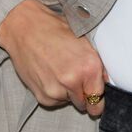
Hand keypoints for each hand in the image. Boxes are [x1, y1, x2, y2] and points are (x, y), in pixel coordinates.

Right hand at [0, 0, 109, 116]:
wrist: (25, 28)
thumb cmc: (55, 29)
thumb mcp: (84, 40)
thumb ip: (98, 64)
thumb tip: (106, 81)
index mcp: (89, 66)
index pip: (99, 100)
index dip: (98, 98)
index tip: (95, 96)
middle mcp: (73, 81)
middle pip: (85, 104)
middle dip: (83, 93)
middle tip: (74, 75)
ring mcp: (56, 90)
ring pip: (69, 102)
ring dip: (68, 92)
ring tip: (59, 70)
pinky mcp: (41, 96)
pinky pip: (54, 101)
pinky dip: (54, 92)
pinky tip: (49, 74)